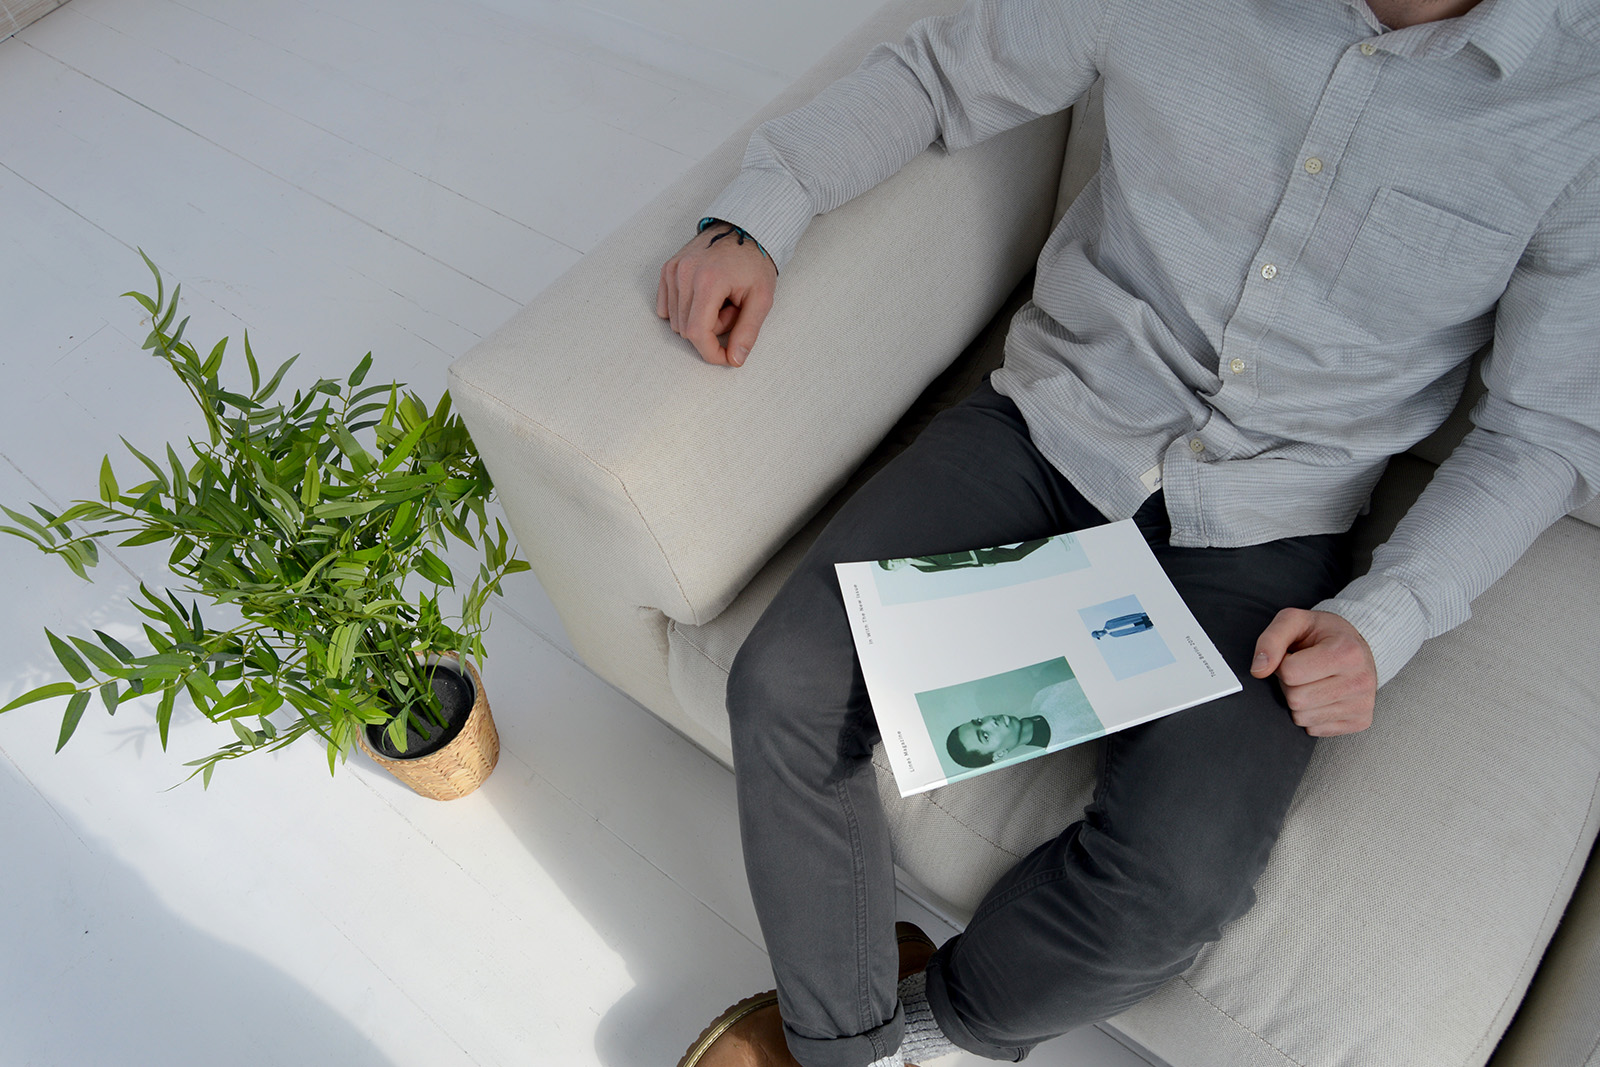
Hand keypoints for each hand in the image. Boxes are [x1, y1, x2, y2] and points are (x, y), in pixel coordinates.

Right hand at [657, 223, 776, 365]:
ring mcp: (673, 270)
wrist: (744, 230)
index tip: (726, 356)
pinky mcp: (668, 269)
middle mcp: (685, 273)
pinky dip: (685, 310)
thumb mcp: (762, 299)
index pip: (697, 333)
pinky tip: (704, 296)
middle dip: (710, 331)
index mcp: (709, 281)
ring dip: (699, 320)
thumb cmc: (755, 263)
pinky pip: (667, 307)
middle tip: (732, 310)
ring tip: (721, 300)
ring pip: (677, 321)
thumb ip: (748, 332)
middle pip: (687, 330)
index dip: (710, 353)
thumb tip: (734, 360)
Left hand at [1251, 608, 1377, 736]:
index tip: (1294, 656)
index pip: (1290, 673)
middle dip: (1289, 685)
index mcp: (1347, 652)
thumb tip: (1258, 671)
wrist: (1357, 647)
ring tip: (1312, 682)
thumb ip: (1271, 640)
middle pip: (1296, 699)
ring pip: (1302, 718)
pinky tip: (1322, 696)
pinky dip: (1310, 715)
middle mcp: (1360, 680)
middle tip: (1302, 671)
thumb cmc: (1323, 633)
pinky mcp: (1360, 721)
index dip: (1282, 664)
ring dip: (1298, 701)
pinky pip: (1314, 730)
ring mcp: (1362, 704)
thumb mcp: (1294, 621)